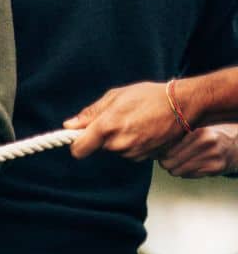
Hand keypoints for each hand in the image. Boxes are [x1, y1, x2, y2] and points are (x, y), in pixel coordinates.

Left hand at [66, 81, 185, 160]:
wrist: (183, 105)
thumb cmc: (149, 97)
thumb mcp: (115, 96)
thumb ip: (90, 113)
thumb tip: (70, 125)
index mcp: (107, 126)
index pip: (79, 149)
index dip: (76, 143)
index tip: (77, 135)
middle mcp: (120, 143)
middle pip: (99, 147)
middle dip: (103, 135)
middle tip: (118, 118)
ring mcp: (135, 152)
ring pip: (116, 149)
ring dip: (120, 139)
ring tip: (135, 121)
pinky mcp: (147, 157)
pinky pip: (131, 152)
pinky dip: (134, 143)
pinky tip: (144, 129)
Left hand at [159, 125, 237, 177]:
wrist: (235, 146)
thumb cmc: (209, 137)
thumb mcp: (195, 130)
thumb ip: (177, 136)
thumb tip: (151, 147)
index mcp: (198, 132)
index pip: (167, 148)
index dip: (158, 153)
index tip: (154, 153)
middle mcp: (206, 144)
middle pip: (170, 161)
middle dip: (163, 162)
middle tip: (163, 160)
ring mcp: (212, 158)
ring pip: (177, 171)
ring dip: (173, 169)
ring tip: (176, 163)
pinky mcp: (216, 169)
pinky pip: (189, 176)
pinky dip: (185, 173)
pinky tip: (189, 166)